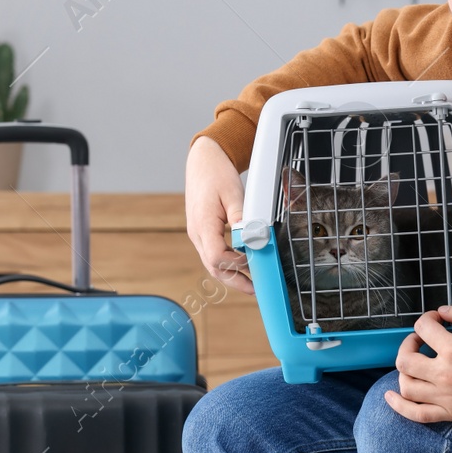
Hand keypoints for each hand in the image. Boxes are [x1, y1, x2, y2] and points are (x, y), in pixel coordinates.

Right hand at [185, 136, 253, 295]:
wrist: (203, 163)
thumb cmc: (217, 175)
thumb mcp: (233, 193)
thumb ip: (241, 217)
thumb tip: (252, 237)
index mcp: (203, 224)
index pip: (216, 257)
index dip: (236, 265)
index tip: (254, 262)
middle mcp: (196, 233)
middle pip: (213, 268)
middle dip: (235, 281)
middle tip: (256, 289)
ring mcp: (197, 235)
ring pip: (212, 265)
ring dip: (232, 275)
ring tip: (252, 282)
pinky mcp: (202, 233)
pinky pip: (213, 255)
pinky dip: (228, 264)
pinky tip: (244, 266)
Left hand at [386, 302, 451, 423]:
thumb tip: (441, 311)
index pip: (423, 329)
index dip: (426, 319)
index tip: (435, 320)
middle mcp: (445, 375)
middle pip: (405, 359)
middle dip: (408, 344)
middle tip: (420, 341)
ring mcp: (445, 396)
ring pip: (406, 385)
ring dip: (404, 371)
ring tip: (415, 364)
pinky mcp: (449, 412)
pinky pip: (416, 414)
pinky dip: (399, 406)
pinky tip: (391, 396)